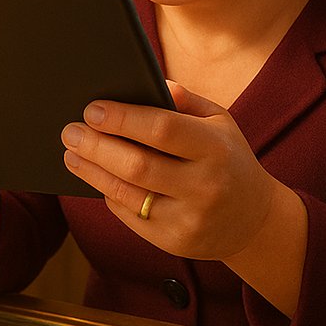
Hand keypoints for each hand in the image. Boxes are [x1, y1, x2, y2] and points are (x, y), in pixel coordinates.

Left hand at [60, 80, 277, 260]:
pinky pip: (129, 215)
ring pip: (126, 193)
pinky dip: (108, 192)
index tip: (92, 109)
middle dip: (97, 146)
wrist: (254, 221)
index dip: (123, 118)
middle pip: (137, 165)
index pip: (162, 130)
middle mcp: (205, 186)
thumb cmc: (227, 159)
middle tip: (70, 131)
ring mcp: (189, 219)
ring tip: (71, 153)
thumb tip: (144, 82)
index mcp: (215, 148)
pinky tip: (95, 176)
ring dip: (92, 171)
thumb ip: (185, 100)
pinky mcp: (174, 243)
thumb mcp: (219, 122)